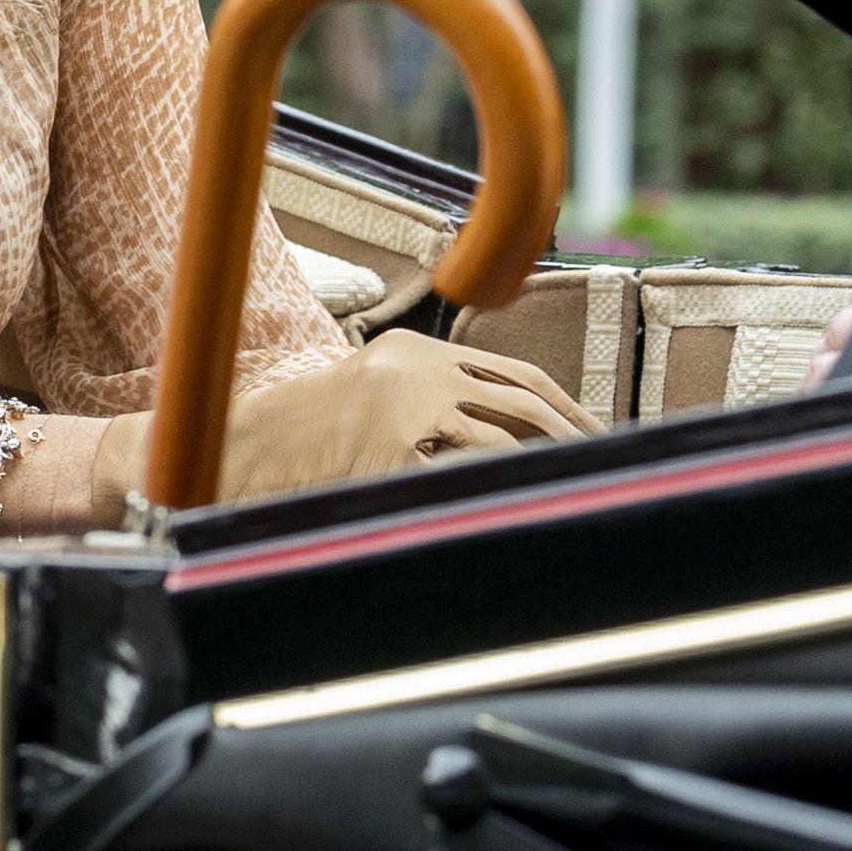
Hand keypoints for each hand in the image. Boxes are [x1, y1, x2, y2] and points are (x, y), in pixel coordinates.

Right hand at [91, 329, 598, 519]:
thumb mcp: (372, 399)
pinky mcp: (397, 445)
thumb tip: (500, 436)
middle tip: (609, 456)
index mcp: (415, 350)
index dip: (561, 400)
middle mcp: (418, 367)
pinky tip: (528, 500)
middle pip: (524, 394)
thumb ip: (428, 403)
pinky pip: (471, 465)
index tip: (593, 426)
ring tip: (577, 486)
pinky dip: (507, 483)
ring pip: (508, 432)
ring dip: (548, 462)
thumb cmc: (309, 439)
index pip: (511, 370)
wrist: (241, 448)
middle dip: (574, 428)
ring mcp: (408, 404)